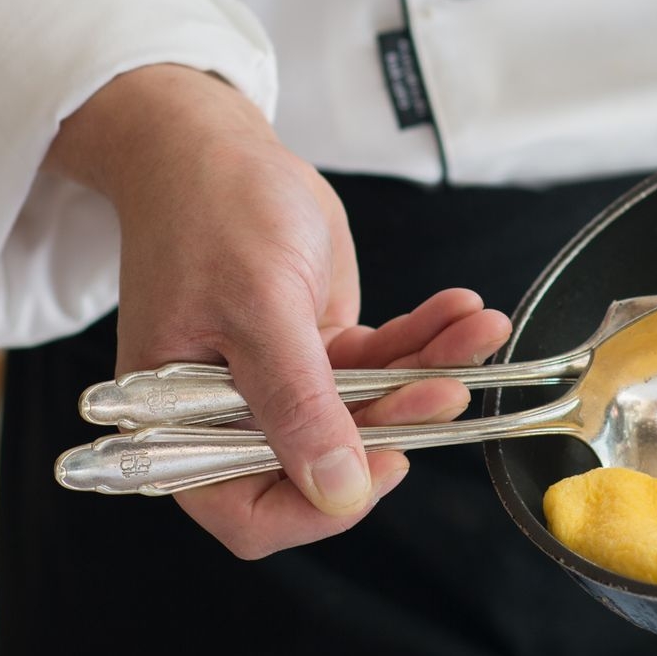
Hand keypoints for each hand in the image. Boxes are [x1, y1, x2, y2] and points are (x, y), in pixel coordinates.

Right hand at [46, 65, 511, 558]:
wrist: (215, 144)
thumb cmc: (209, 210)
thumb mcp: (257, 305)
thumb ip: (298, 402)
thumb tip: (337, 490)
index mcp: (179, 423)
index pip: (248, 511)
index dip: (318, 504)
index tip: (382, 464)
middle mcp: (228, 416)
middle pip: (323, 463)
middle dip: (395, 424)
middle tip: (447, 388)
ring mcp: (279, 384)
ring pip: (367, 410)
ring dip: (427, 375)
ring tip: (478, 333)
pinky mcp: (317, 350)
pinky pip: (379, 362)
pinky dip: (424, 340)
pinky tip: (461, 314)